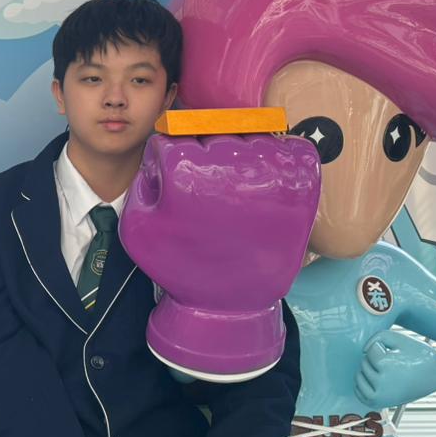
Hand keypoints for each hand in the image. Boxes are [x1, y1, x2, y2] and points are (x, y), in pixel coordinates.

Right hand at [120, 132, 319, 379]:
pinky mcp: (299, 179)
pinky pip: (290, 145)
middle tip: (207, 191)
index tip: (178, 185)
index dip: (169, 160)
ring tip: (237, 191)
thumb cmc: (181, 266)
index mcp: (184, 169)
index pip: (172, 136)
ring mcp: (268, 168)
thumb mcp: (136, 228)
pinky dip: (279, 157)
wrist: (229, 305)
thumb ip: (141, 181)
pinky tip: (265, 183)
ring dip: (240, 156)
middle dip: (204, 156)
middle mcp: (227, 162)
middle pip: (210, 131)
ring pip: (248, 136)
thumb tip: (164, 153)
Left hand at [355, 330, 435, 408]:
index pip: (370, 351)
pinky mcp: (379, 403)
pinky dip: (363, 385)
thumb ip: (377, 337)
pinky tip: (375, 380)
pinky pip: (358, 392)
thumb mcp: (400, 338)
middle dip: (376, 360)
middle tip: (395, 364)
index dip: (382, 348)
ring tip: (388, 371)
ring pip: (359, 376)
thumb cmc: (419, 356)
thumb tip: (363, 351)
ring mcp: (380, 396)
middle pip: (364, 363)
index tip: (396, 353)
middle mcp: (382, 384)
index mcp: (386, 366)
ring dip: (369, 371)